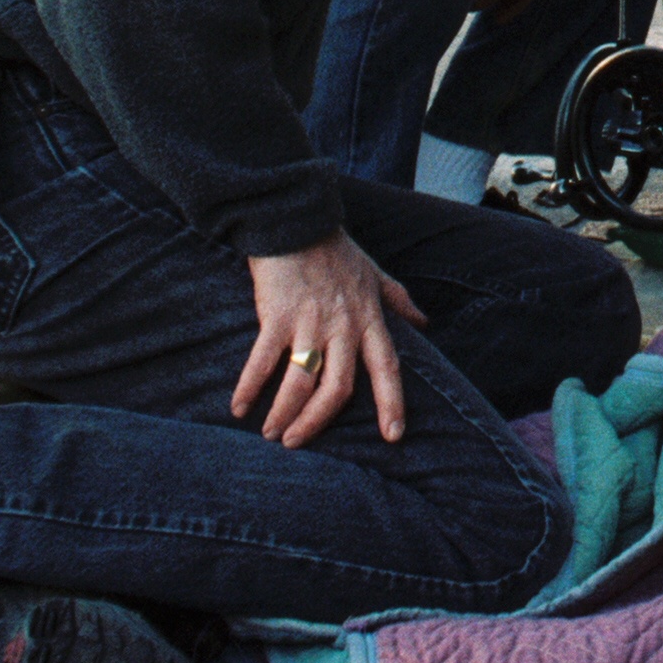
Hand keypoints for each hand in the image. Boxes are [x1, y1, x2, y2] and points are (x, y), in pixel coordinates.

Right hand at [233, 237, 428, 447]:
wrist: (297, 220)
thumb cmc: (335, 249)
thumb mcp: (374, 273)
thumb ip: (398, 300)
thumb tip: (424, 322)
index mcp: (368, 319)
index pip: (387, 367)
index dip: (392, 402)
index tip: (393, 436)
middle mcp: (342, 326)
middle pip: (338, 387)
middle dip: (317, 421)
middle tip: (296, 442)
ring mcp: (309, 321)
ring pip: (301, 381)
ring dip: (284, 413)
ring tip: (271, 434)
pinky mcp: (277, 315)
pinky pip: (262, 360)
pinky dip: (249, 387)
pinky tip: (239, 407)